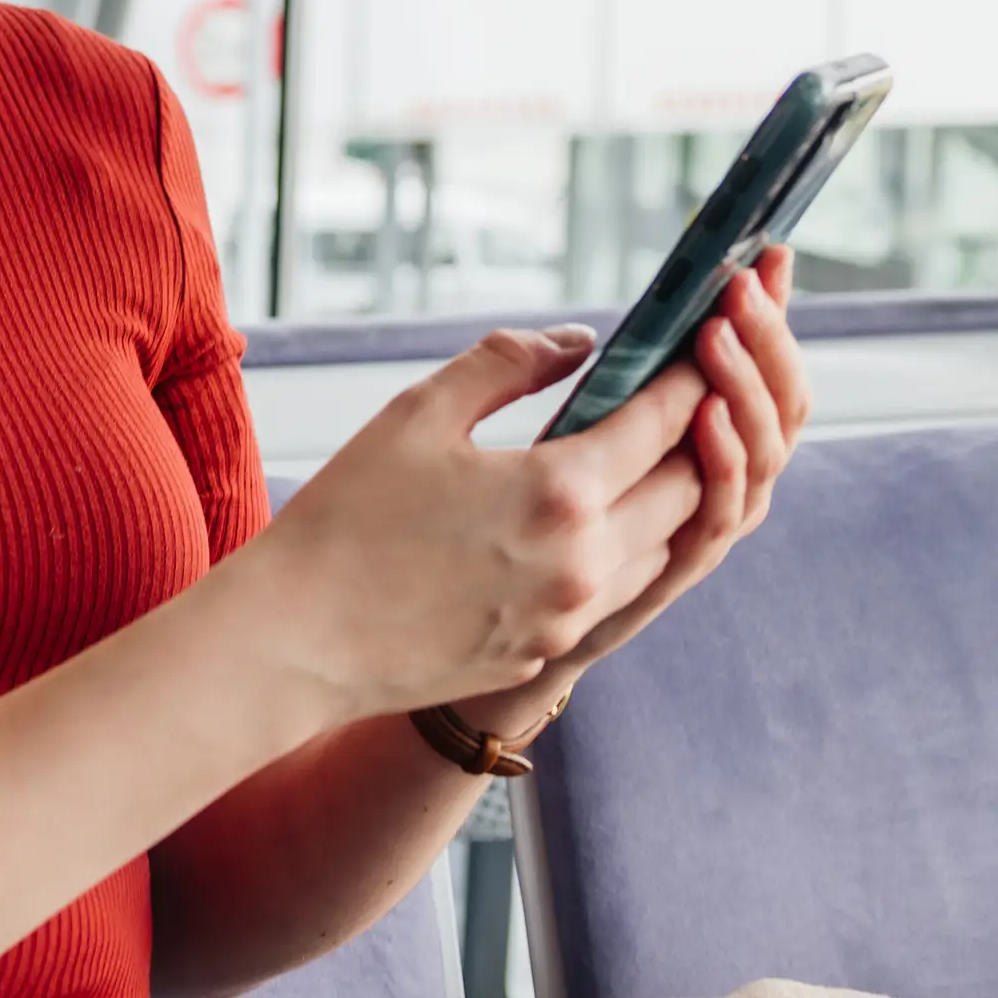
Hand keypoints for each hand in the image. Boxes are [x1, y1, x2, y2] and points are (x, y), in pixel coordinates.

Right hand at [257, 324, 719, 724]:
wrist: (297, 642)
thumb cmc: (345, 518)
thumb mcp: (417, 413)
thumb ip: (506, 363)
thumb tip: (578, 342)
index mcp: (561, 492)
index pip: (663, 423)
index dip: (689, 379)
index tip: (700, 349)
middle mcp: (585, 563)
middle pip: (687, 493)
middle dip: (696, 442)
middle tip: (689, 400)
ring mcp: (568, 620)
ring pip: (660, 552)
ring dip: (664, 503)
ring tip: (649, 460)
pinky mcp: (542, 655)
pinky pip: (611, 597)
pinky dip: (620, 554)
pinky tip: (588, 528)